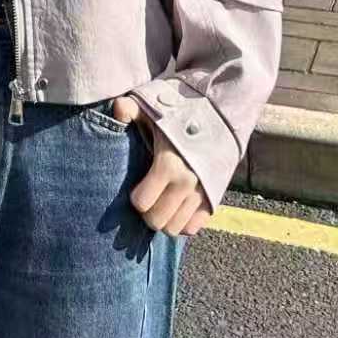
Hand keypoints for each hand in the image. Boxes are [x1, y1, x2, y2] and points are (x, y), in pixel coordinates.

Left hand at [107, 95, 211, 238]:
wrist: (221, 116)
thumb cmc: (180, 113)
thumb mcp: (153, 108)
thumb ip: (130, 108)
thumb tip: (117, 110)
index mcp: (169, 165)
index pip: (141, 203)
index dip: (135, 197)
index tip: (136, 187)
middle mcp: (187, 184)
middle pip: (157, 221)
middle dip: (147, 213)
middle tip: (147, 198)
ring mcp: (202, 194)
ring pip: (175, 228)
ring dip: (164, 219)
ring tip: (161, 202)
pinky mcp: (214, 200)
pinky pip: (194, 228)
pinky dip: (183, 222)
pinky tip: (177, 206)